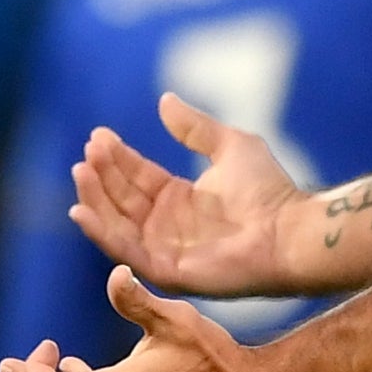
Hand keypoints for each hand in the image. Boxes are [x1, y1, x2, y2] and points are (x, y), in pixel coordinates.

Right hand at [71, 94, 308, 296]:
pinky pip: (127, 252)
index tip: (98, 135)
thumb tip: (165, 100)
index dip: (117, 157)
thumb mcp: (229, 146)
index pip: (137, 177)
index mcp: (180, 199)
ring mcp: (166, 250)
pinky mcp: (168, 271)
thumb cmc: (269, 191)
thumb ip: (195, 127)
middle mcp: (168, 227)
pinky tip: (83, 210)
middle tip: (89, 150)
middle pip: (122, 199)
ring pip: (117, 225)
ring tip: (82, 172)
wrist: (290, 229)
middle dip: (102, 175)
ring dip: (95, 199)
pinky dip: (102, 233)